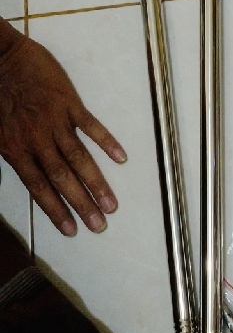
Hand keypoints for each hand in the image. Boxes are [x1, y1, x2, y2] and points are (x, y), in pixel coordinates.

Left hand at [0, 22, 125, 235]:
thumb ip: (12, 152)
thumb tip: (28, 176)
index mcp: (15, 149)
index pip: (38, 187)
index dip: (55, 209)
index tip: (71, 230)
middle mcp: (37, 140)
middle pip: (62, 177)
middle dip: (81, 204)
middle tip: (99, 225)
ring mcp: (55, 121)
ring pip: (78, 157)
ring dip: (95, 182)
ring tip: (111, 204)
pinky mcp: (68, 102)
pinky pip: (91, 126)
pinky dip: (106, 142)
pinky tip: (121, 158)